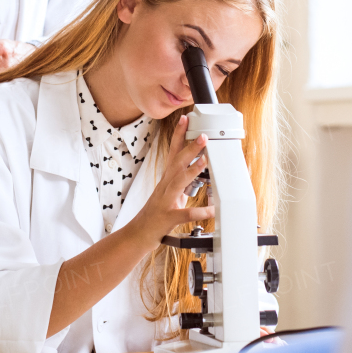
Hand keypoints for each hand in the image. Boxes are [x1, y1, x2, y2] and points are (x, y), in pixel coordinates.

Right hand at [129, 115, 213, 244]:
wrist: (139, 234)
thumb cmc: (156, 214)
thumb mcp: (171, 193)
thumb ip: (183, 181)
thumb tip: (198, 169)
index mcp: (167, 179)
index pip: (173, 152)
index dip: (179, 134)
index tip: (185, 119)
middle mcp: (165, 186)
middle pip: (177, 162)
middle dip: (190, 147)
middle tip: (203, 136)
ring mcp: (166, 201)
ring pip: (179, 182)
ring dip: (192, 170)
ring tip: (205, 160)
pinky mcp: (169, 217)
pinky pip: (186, 213)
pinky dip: (200, 211)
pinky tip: (212, 209)